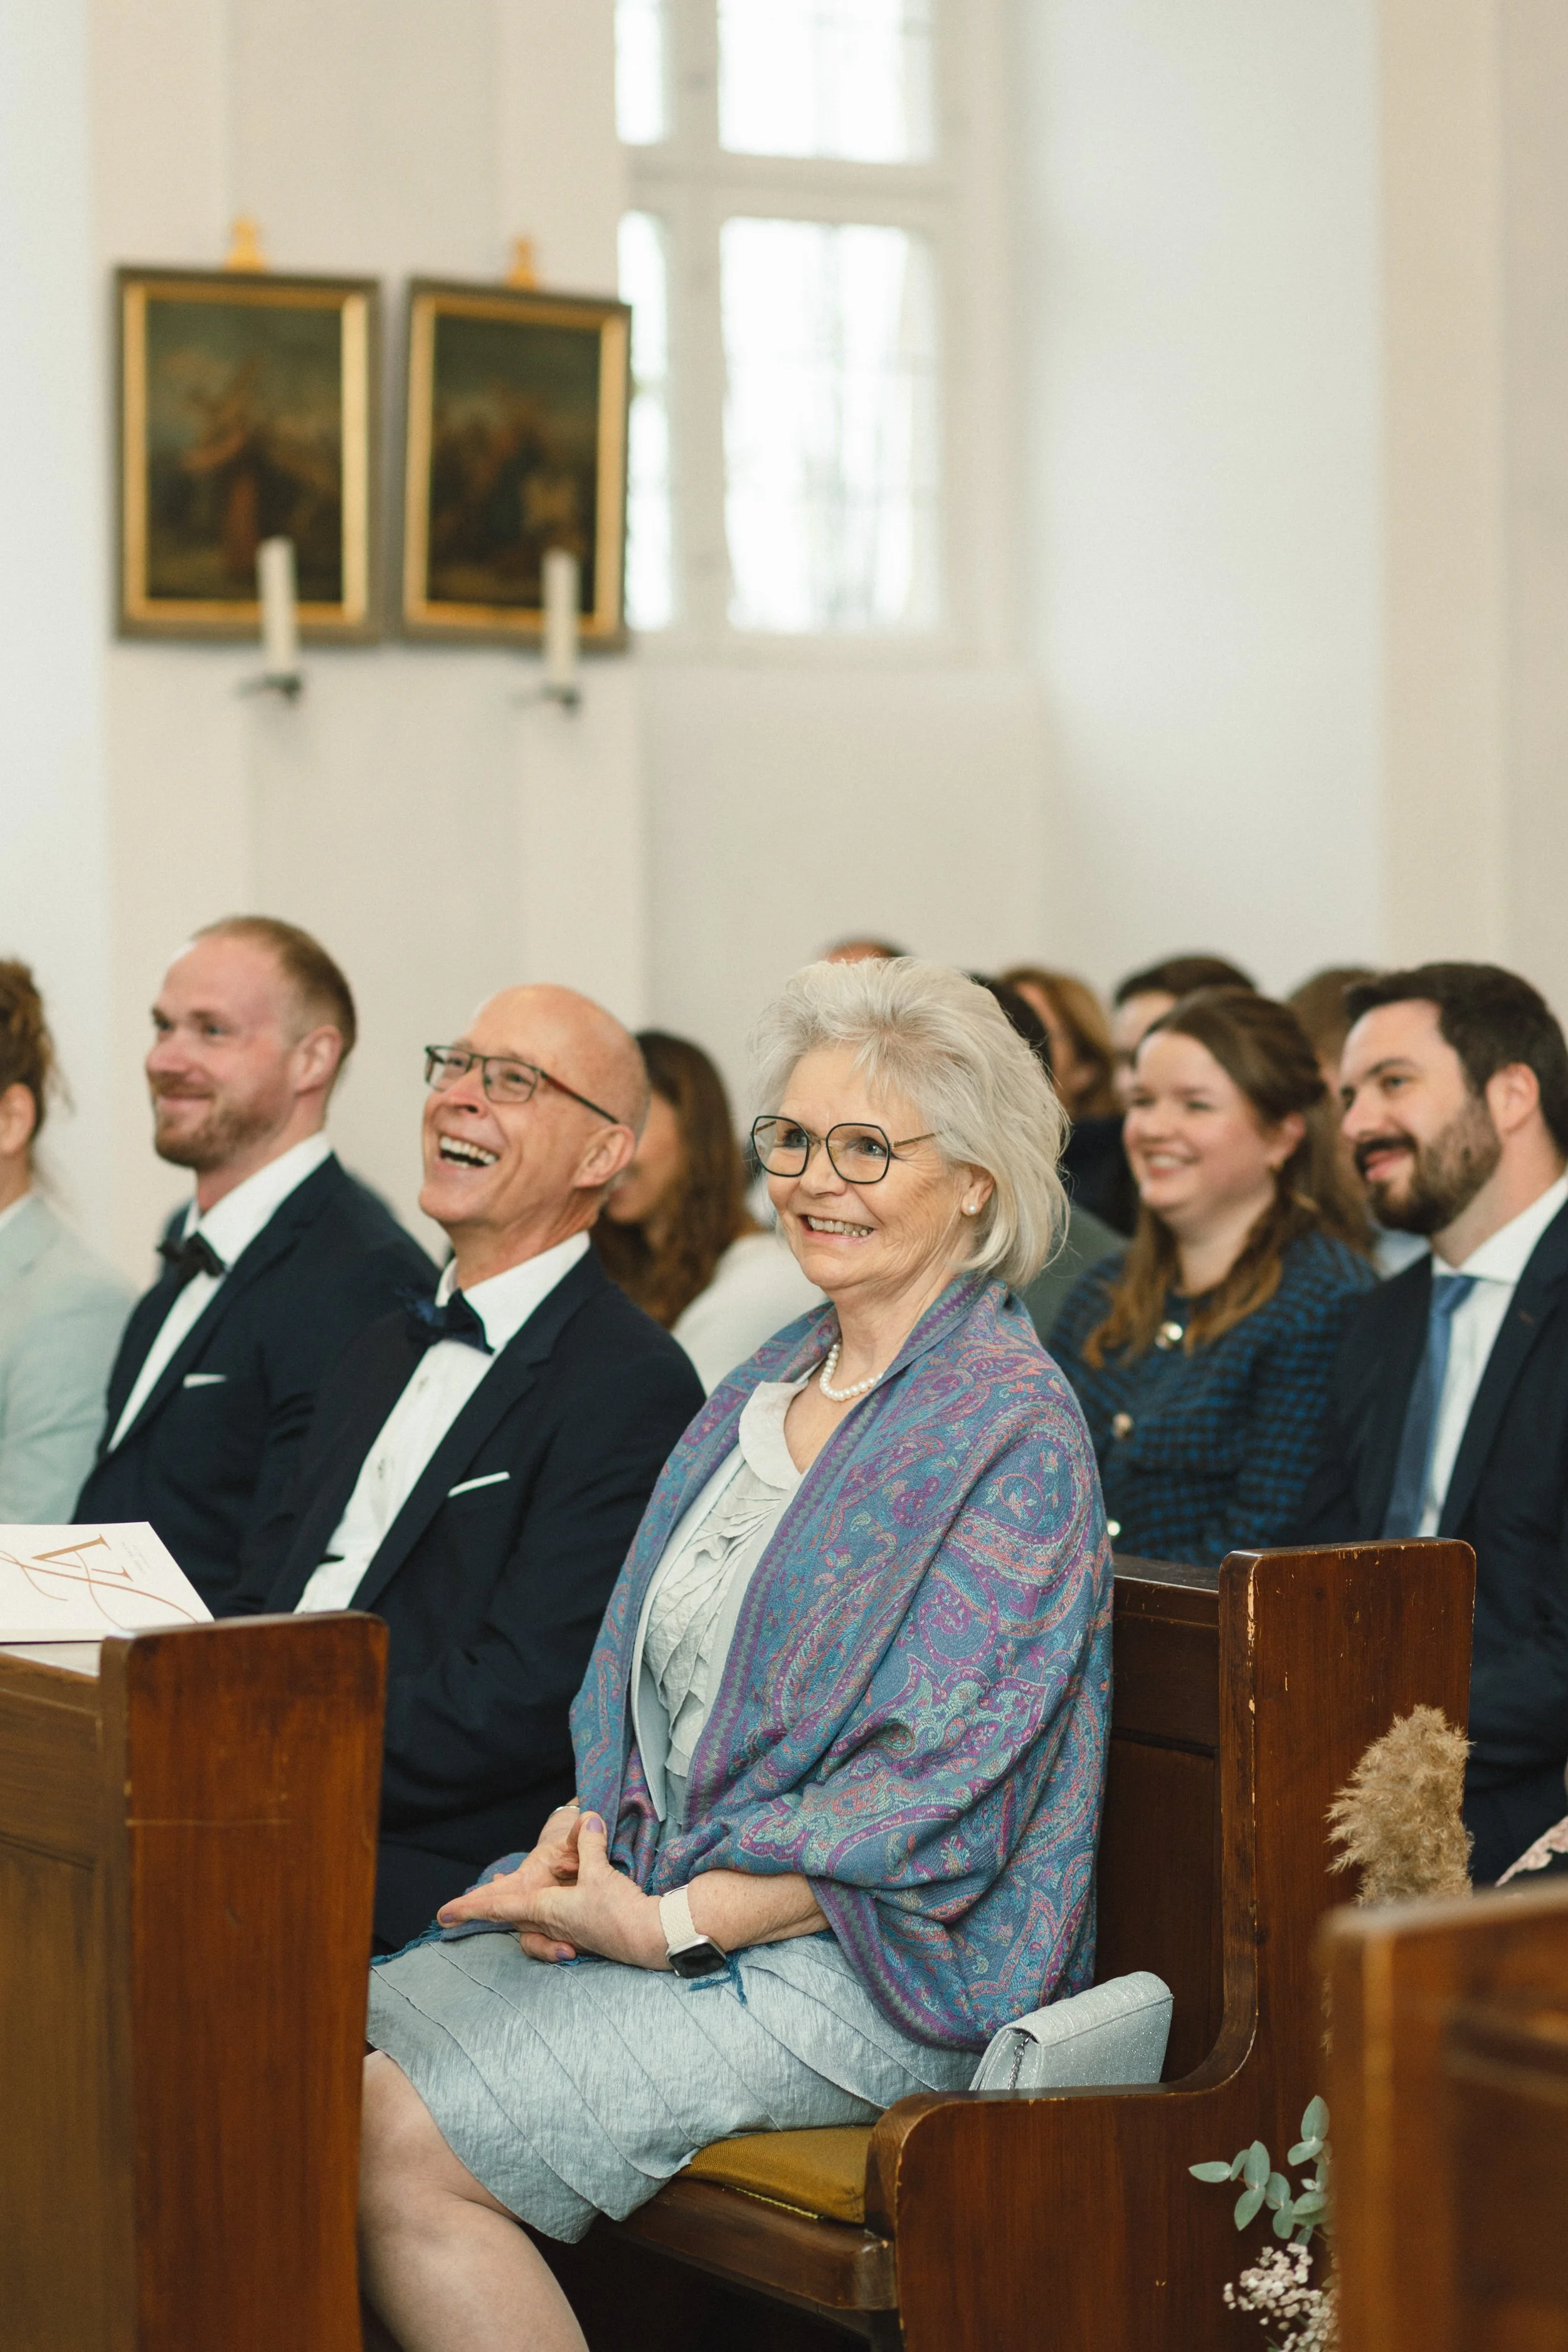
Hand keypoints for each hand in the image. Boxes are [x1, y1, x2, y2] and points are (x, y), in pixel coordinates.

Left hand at [439, 1812, 664, 1970]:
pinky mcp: (581, 1935)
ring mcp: (565, 1933)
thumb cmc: (617, 1910)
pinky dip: (538, 1914)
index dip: (471, 1907)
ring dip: (513, 1910)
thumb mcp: (600, 1872)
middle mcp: (550, 1925)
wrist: (648, 1939)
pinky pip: (549, 1925)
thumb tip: (587, 1819)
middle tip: (458, 1909)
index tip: (443, 1913)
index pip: (501, 1907)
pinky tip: (548, 1906)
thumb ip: (589, 1844)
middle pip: (510, 1918)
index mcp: (546, 1910)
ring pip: (528, 1923)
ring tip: (501, 1893)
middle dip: (486, 1909)